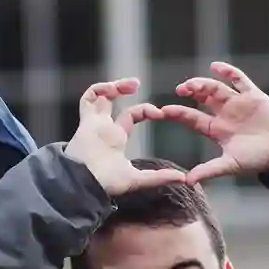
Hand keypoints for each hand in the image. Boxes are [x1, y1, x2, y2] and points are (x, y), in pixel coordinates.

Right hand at [66, 79, 183, 197]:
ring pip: (100, 96)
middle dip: (124, 89)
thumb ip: (159, 177)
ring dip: (114, 86)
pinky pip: (88, 98)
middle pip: (111, 101)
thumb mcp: (138, 179)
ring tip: (130, 84)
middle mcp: (104, 128)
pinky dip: (100, 89)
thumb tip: (183, 179)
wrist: (85, 184)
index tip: (159, 114)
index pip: (131, 115)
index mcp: (116, 139)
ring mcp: (94, 124)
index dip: (145, 110)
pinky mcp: (86, 121)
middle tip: (138, 85)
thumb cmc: (107, 184)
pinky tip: (114, 89)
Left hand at [154, 63, 268, 180]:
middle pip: (202, 99)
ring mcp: (238, 103)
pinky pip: (239, 80)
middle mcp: (224, 114)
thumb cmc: (259, 159)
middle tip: (180, 90)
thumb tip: (186, 182)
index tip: (162, 110)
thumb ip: (209, 170)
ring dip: (203, 83)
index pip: (192, 118)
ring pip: (216, 88)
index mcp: (216, 129)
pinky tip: (215, 67)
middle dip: (190, 92)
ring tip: (193, 84)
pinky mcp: (253, 95)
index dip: (177, 113)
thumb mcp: (231, 165)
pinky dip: (228, 72)